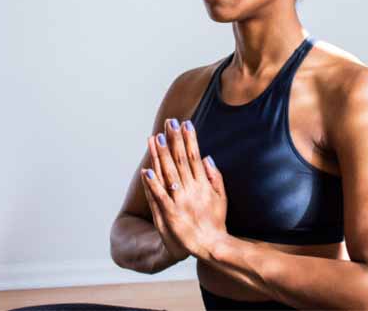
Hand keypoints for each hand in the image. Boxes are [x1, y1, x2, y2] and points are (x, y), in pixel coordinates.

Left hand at [141, 118, 227, 260]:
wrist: (210, 246)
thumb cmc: (215, 222)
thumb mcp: (221, 198)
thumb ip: (215, 177)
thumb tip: (206, 157)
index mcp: (203, 184)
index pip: (194, 156)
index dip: (189, 139)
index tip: (185, 123)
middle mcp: (192, 190)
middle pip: (180, 161)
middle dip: (174, 140)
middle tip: (169, 123)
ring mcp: (180, 201)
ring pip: (168, 174)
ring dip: (161, 156)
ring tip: (156, 138)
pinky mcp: (170, 214)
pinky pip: (160, 197)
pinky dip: (153, 184)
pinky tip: (146, 171)